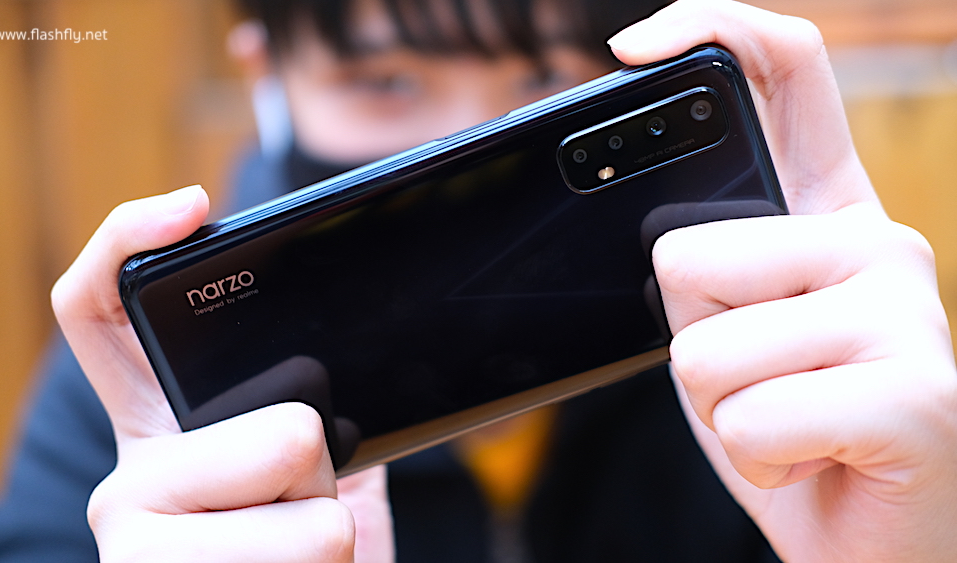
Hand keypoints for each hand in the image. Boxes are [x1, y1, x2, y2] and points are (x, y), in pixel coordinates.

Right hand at [52, 186, 393, 561]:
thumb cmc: (314, 560)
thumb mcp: (323, 471)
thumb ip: (320, 405)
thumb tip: (369, 346)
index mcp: (161, 434)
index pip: (101, 316)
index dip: (125, 239)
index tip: (193, 207)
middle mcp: (134, 487)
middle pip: (279, 426)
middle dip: (329, 464)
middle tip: (307, 500)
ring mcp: (144, 552)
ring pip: (312, 509)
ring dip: (334, 535)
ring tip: (299, 561)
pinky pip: (318, 552)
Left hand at [610, 2, 956, 560]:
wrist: (869, 542)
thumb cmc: (788, 432)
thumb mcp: (725, 332)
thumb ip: (702, 263)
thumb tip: (653, 233)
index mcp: (828, 211)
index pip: (787, 69)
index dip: (711, 26)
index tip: (635, 49)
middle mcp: (878, 240)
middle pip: (684, 251)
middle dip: (687, 337)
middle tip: (759, 378)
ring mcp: (906, 311)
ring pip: (701, 350)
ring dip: (718, 411)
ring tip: (784, 424)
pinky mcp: (914, 396)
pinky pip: (747, 421)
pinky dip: (756, 464)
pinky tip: (811, 463)